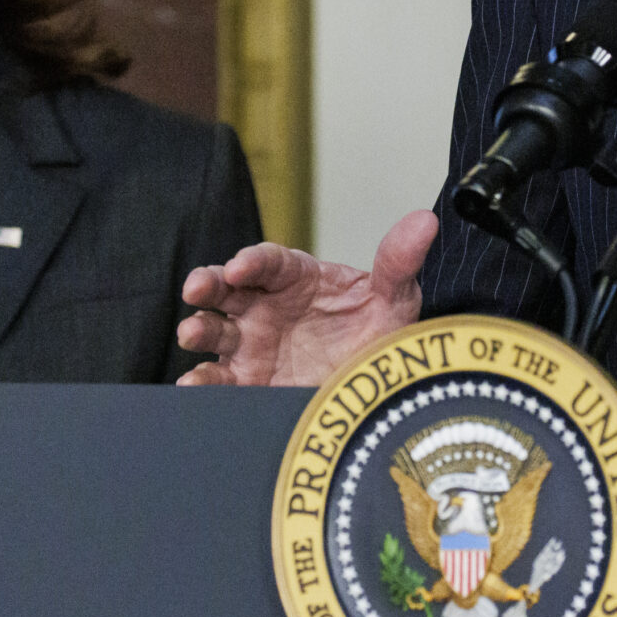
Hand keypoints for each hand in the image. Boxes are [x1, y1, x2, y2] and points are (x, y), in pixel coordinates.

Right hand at [175, 210, 435, 385]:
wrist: (376, 394)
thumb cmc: (379, 337)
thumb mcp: (394, 301)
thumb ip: (399, 264)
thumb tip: (425, 222)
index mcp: (295, 279)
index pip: (268, 262)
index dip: (253, 261)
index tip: (243, 267)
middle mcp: (266, 308)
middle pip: (227, 288)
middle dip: (208, 284)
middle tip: (196, 288)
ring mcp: (252, 345)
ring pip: (214, 329)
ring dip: (198, 328)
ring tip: (191, 333)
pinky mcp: (247, 383)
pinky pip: (217, 379)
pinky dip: (201, 381)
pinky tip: (193, 383)